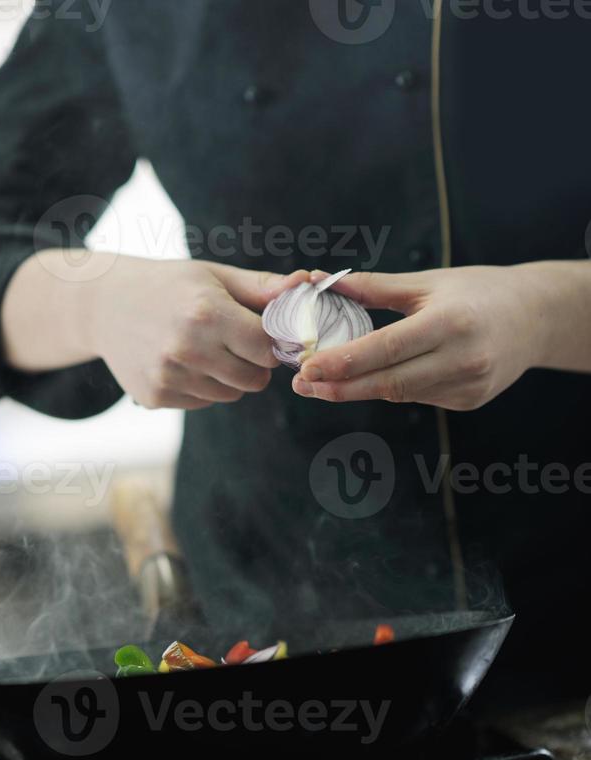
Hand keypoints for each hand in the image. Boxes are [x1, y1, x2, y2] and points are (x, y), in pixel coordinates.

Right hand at [90, 258, 307, 408]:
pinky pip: (204, 401)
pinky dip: (204, 387)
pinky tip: (184, 361)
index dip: (274, 343)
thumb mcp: (214, 276)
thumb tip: (306, 285)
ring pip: (231, 394)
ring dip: (230, 376)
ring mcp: (169, 376)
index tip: (267, 334)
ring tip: (208, 349)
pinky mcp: (156, 396)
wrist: (104, 304)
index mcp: (206, 312)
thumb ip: (262, 288)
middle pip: (255, 379)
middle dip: (256, 364)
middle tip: (240, 344)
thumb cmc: (169, 285)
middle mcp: (187, 348)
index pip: (267, 347)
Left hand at [291, 264, 558, 409]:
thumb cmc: (477, 291)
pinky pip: (418, 397)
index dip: (343, 363)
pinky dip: (391, 388)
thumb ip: (373, 287)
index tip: (307, 369)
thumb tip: (319, 280)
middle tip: (301, 385)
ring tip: (322, 382)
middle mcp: (462, 359)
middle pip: (388, 383)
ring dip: (359, 389)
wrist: (535, 317)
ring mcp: (467, 386)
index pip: (386, 349)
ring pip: (400, 393)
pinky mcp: (468, 402)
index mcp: (450, 323)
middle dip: (340, 387)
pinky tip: (372, 378)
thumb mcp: (427, 281)